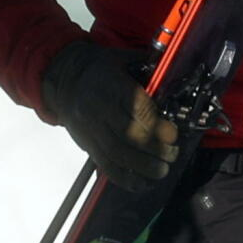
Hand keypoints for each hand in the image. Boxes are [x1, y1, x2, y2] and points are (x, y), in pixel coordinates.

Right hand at [41, 40, 181, 184]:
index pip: (137, 109)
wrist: (64, 78)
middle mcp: (99, 108)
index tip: (173, 135)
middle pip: (129, 135)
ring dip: (143, 166)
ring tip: (161, 170)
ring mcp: (90, 128)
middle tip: (172, 154)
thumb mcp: (124, 59)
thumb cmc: (101, 68)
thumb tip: (178, 78)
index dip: (158, 126)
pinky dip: (124, 178)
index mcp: (112, 85)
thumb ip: (149, 70)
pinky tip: (141, 183)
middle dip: (155, 149)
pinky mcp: (86, 143)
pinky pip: (104, 164)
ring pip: (117, 153)